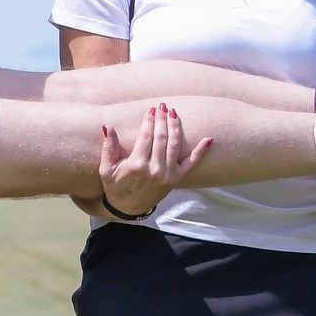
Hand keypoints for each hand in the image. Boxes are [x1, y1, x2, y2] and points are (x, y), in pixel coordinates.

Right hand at [97, 103, 212, 217]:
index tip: (150, 110)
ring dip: (176, 127)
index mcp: (136, 165)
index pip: (145, 136)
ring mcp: (167, 174)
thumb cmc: (115, 187)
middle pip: (161, 138)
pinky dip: (200, 151)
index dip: (148, 121)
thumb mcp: (106, 169)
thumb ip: (108, 147)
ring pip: (175, 145)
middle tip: (162, 106)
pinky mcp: (175, 179)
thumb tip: (108, 126)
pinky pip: (191, 163)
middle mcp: (154, 169)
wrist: (127, 209)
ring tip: (174, 113)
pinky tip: (208, 138)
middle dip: (162, 119)